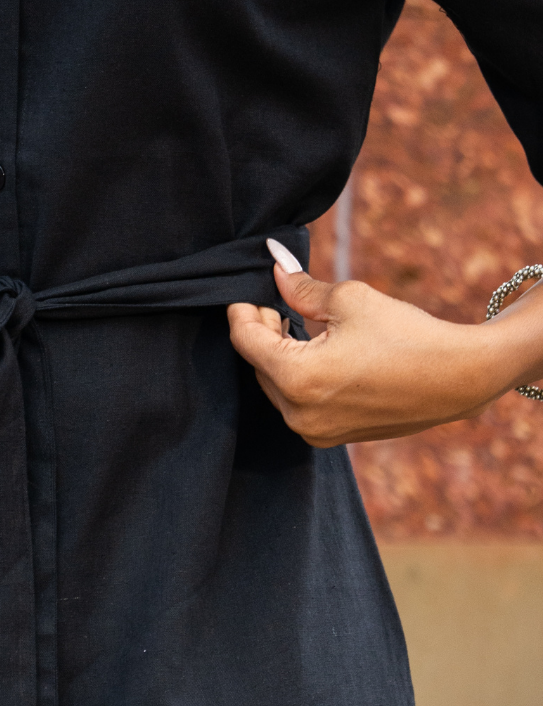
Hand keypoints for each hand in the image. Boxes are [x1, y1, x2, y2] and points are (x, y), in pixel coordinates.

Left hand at [227, 239, 542, 446]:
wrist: (462, 377)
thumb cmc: (407, 335)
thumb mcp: (349, 300)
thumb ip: (301, 288)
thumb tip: (275, 269)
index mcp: (298, 379)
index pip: (245, 339)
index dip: (242, 309)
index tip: (247, 290)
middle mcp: (299, 414)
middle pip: (258, 363)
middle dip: (263, 330)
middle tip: (276, 301)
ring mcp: (315, 431)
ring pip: (275, 384)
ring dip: (278, 353)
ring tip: (296, 322)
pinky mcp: (332, 436)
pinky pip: (297, 401)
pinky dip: (297, 375)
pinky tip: (315, 350)